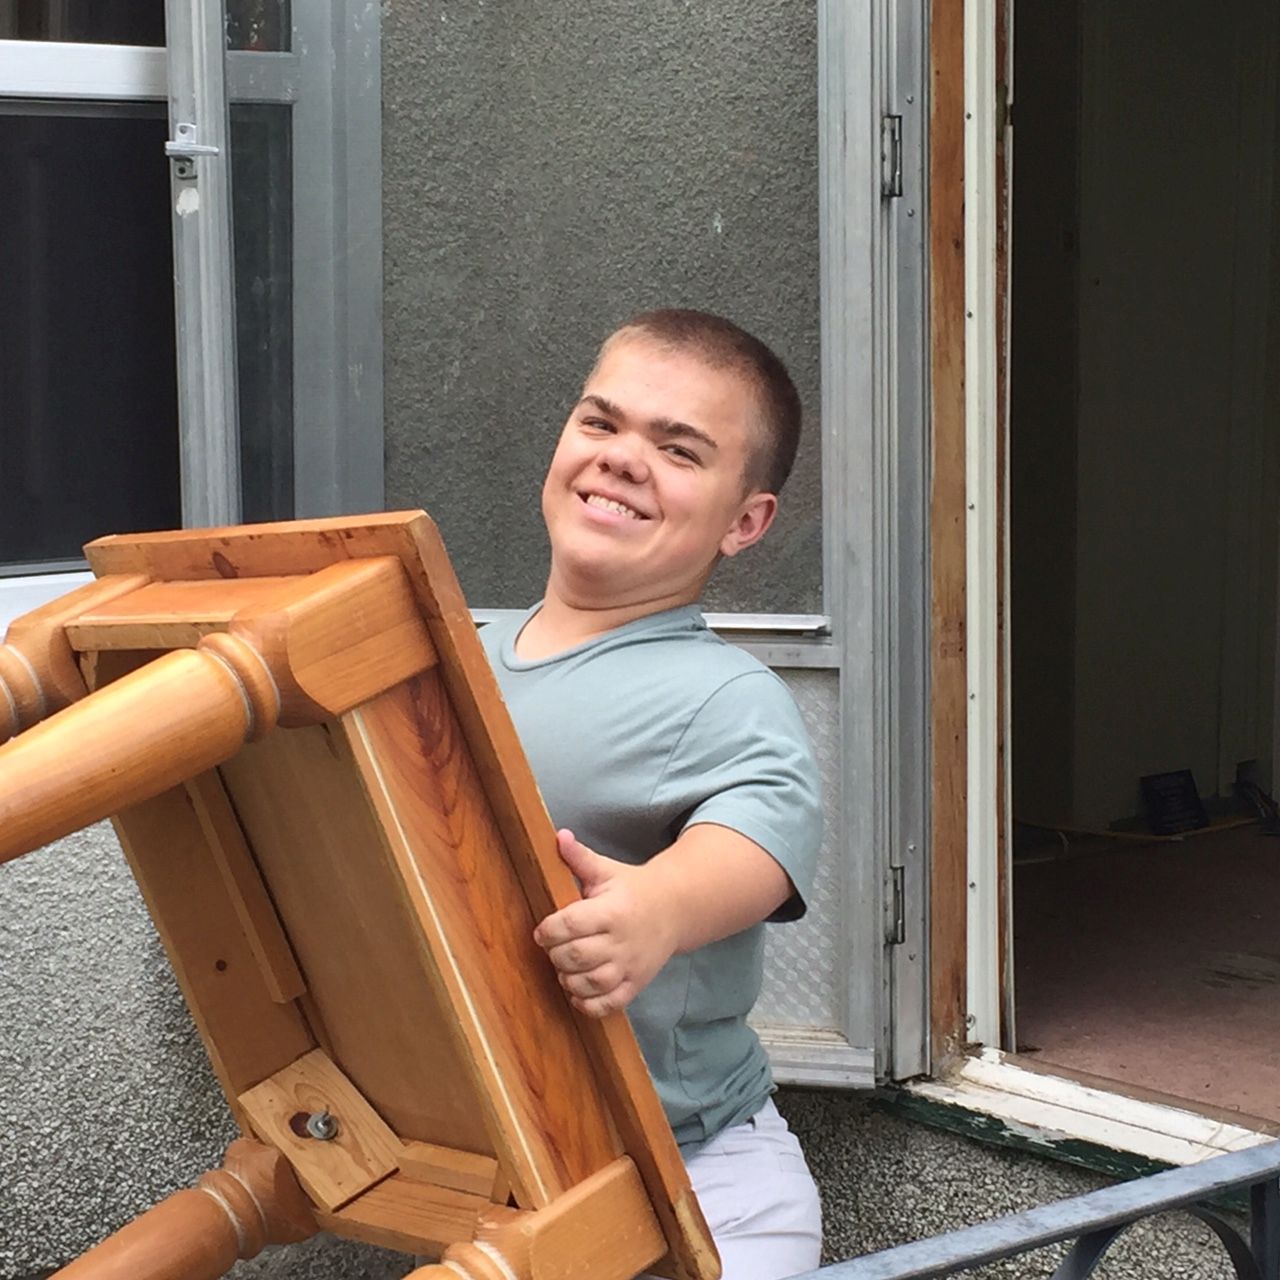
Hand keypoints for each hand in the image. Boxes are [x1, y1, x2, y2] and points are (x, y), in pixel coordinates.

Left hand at [533, 829, 678, 1018]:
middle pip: (575, 957)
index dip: (547, 930)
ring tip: (566, 966)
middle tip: (554, 947)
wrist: (675, 909)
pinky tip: (578, 990)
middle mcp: (621, 941)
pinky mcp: (635, 985)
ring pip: (589, 984)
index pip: (569, 925)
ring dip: (568, 979)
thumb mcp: (607, 871)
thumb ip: (580, 858)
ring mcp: (630, 966)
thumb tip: (559, 836)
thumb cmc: (633, 889)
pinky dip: (587, 1004)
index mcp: (612, 911)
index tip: (542, 930)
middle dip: (555, 954)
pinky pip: (607, 1005)